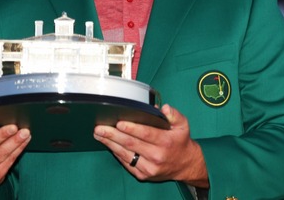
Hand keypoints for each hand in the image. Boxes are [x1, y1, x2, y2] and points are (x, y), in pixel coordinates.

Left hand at [93, 104, 207, 187]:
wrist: (185, 165)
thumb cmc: (180, 142)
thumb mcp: (183, 125)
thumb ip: (174, 115)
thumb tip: (163, 109)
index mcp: (166, 142)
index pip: (146, 134)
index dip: (131, 128)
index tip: (118, 123)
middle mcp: (157, 156)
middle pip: (131, 144)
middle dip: (113, 135)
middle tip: (100, 128)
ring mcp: (149, 168)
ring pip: (125, 154)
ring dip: (110, 143)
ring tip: (99, 134)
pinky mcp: (142, 175)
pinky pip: (126, 163)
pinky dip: (116, 153)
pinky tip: (109, 144)